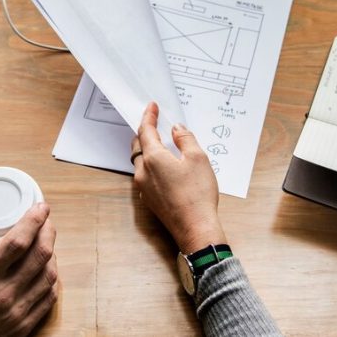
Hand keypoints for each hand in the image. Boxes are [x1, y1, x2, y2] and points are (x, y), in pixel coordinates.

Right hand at [0, 203, 58, 336]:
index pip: (19, 240)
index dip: (35, 219)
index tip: (40, 207)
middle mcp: (4, 293)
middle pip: (41, 254)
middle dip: (48, 231)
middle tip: (45, 220)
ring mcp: (16, 312)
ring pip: (49, 276)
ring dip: (52, 255)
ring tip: (45, 243)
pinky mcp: (22, 327)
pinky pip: (48, 299)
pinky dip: (51, 281)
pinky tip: (45, 272)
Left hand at [131, 102, 226, 253]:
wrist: (195, 228)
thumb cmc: (198, 195)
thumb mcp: (198, 159)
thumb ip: (185, 139)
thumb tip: (177, 129)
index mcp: (153, 159)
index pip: (145, 131)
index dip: (148, 116)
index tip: (152, 107)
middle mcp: (143, 173)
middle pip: (138, 146)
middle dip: (145, 132)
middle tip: (154, 123)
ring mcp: (143, 188)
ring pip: (140, 162)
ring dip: (147, 149)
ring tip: (162, 143)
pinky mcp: (149, 199)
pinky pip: (145, 175)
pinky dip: (151, 165)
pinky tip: (165, 166)